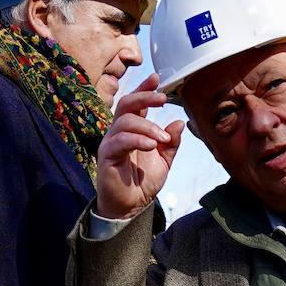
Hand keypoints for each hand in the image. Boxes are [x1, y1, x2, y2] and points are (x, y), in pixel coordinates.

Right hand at [95, 73, 183, 219]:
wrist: (131, 206)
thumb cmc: (142, 182)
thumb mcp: (163, 160)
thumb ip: (170, 143)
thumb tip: (179, 123)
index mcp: (132, 130)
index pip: (136, 104)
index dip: (144, 89)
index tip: (157, 78)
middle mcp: (119, 132)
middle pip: (126, 104)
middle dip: (144, 97)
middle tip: (163, 99)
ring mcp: (111, 143)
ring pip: (125, 121)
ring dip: (147, 126)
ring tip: (162, 139)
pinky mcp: (106, 156)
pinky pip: (119, 141)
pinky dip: (137, 140)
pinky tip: (151, 145)